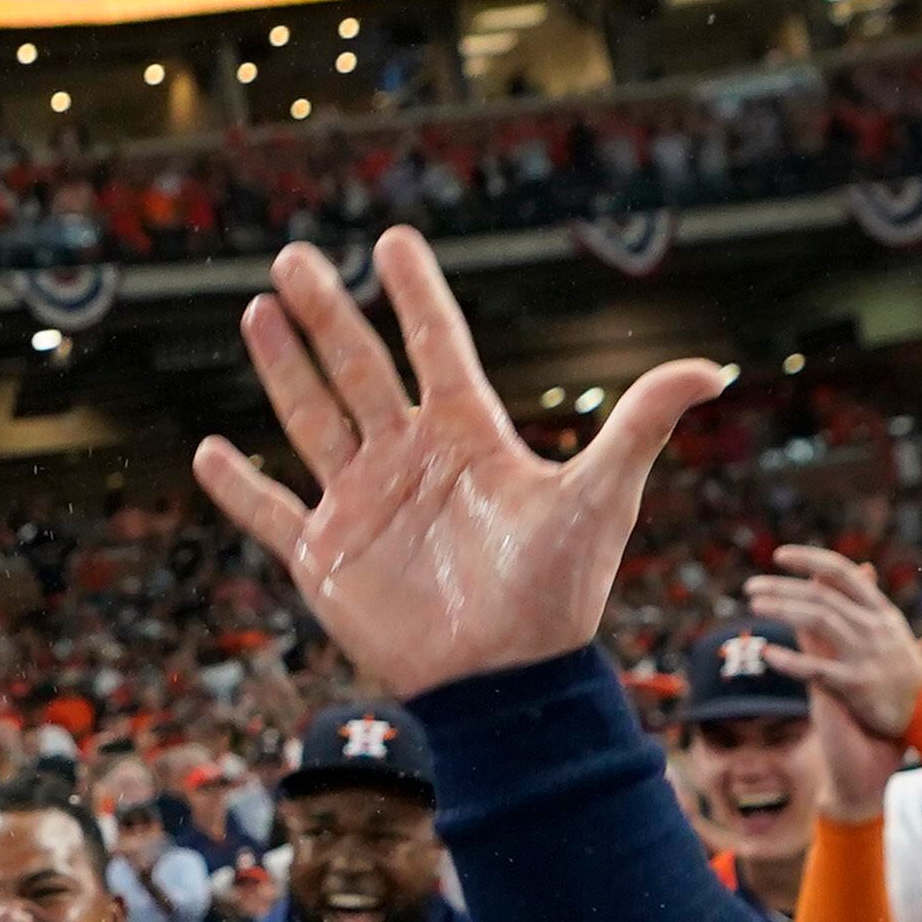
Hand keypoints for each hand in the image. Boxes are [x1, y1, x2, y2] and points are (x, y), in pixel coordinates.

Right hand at [188, 227, 729, 695]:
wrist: (508, 682)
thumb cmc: (559, 591)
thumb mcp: (602, 496)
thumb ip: (642, 423)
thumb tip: (714, 366)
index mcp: (468, 435)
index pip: (437, 346)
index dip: (417, 294)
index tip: (393, 239)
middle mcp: (410, 458)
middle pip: (359, 367)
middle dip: (327, 312)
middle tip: (295, 256)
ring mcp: (362, 504)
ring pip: (311, 420)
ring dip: (282, 368)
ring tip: (257, 311)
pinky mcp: (325, 558)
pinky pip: (270, 512)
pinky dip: (235, 486)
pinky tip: (206, 451)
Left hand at [746, 546, 921, 739]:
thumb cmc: (905, 671)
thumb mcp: (892, 629)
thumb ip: (870, 602)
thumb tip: (863, 567)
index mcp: (880, 611)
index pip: (842, 573)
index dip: (810, 560)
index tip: (780, 555)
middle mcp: (874, 627)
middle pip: (822, 595)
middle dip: (783, 586)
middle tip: (750, 586)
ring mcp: (867, 655)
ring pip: (819, 620)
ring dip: (782, 609)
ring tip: (754, 606)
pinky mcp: (858, 686)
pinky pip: (818, 669)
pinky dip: (791, 660)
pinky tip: (767, 653)